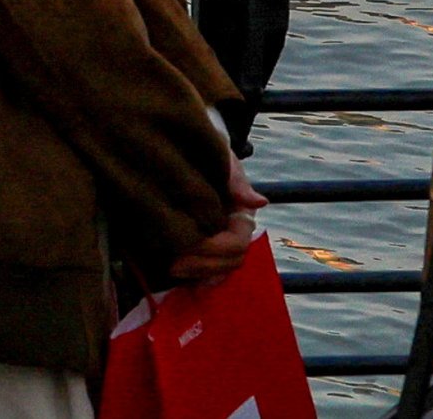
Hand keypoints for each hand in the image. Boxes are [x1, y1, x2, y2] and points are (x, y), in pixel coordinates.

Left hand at [160, 156, 264, 286]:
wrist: (188, 151)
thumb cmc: (208, 154)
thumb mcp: (221, 159)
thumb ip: (236, 179)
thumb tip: (259, 202)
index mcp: (242, 214)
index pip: (238, 241)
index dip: (218, 248)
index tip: (193, 244)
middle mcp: (235, 232)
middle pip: (231, 261)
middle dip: (205, 266)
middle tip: (174, 266)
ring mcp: (221, 242)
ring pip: (221, 270)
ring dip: (200, 274)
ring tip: (173, 269)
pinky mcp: (204, 248)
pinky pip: (208, 272)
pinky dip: (198, 278)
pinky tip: (183, 281)